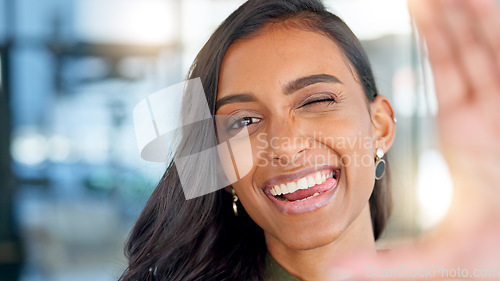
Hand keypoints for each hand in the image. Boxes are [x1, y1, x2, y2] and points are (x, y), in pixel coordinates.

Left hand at [331, 0, 499, 278]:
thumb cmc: (497, 259)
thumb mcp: (438, 258)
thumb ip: (383, 266)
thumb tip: (329, 279)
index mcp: (469, 134)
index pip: (449, 72)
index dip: (435, 37)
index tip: (416, 5)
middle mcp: (494, 115)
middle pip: (469, 47)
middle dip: (450, 12)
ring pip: (489, 45)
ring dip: (467, 11)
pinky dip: (492, 27)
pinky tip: (474, 0)